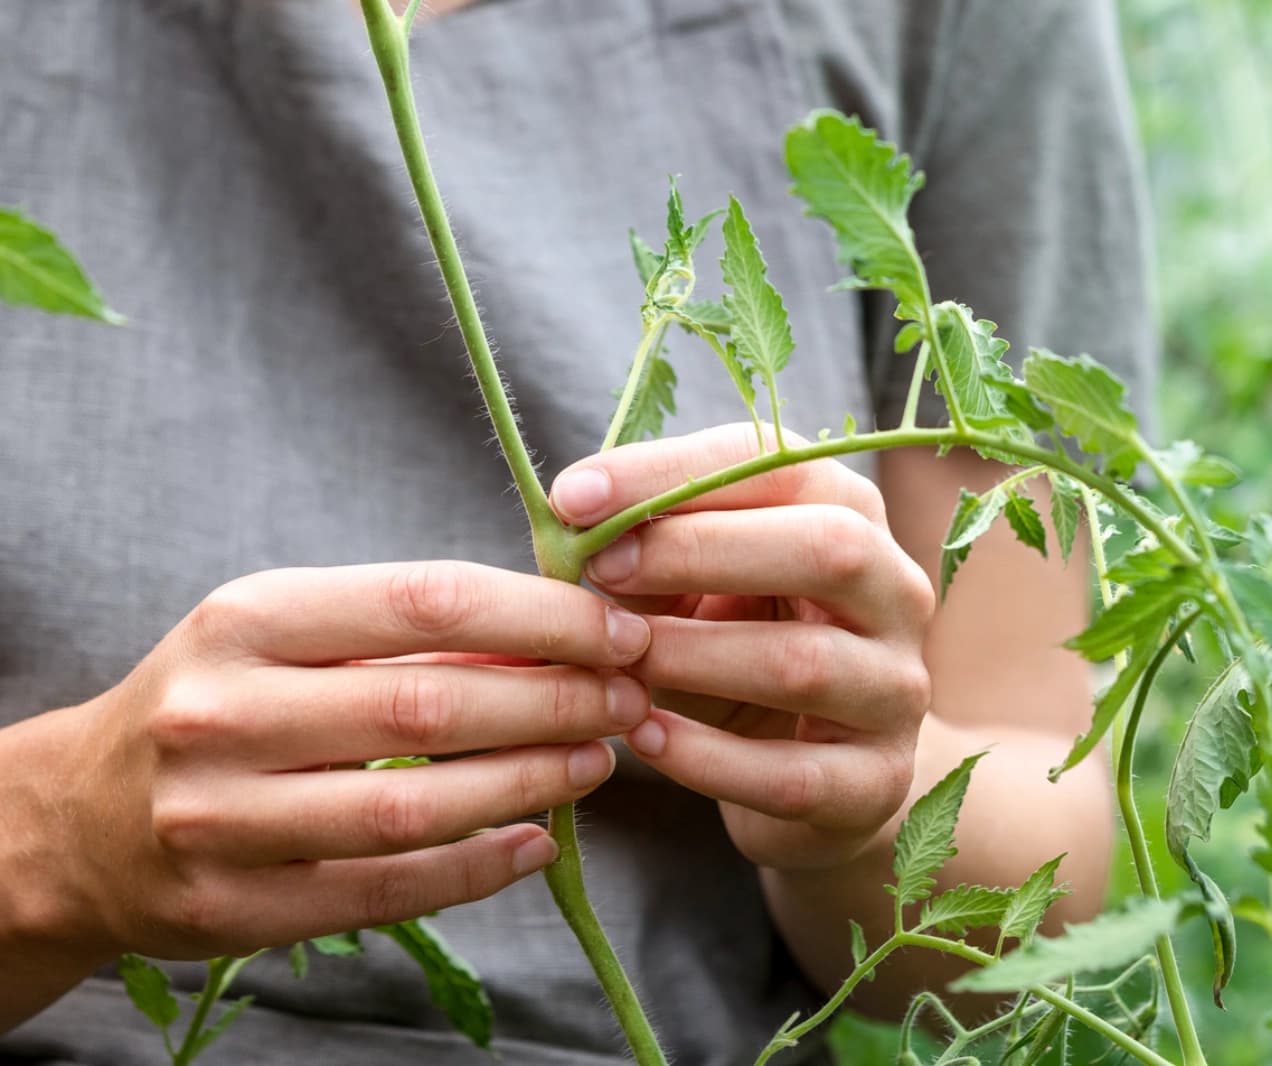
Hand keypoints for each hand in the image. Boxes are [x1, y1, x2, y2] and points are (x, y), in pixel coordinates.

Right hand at [5, 561, 652, 965]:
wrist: (79, 817)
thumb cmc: (216, 701)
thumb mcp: (283, 635)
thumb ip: (404, 632)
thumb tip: (558, 632)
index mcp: (248, 620)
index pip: (427, 602)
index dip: (542, 618)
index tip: (617, 628)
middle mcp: (225, 714)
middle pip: (431, 706)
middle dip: (556, 701)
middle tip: (628, 698)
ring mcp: (223, 820)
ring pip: (415, 804)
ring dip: (532, 782)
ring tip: (599, 762)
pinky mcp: (237, 908)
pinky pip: (388, 890)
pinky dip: (480, 868)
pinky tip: (540, 841)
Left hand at [551, 424, 936, 870]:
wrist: (809, 778)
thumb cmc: (737, 651)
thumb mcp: (701, 586)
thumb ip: (651, 548)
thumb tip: (574, 520)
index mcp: (855, 517)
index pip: (780, 467)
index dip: (674, 474)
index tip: (575, 496)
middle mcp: (896, 594)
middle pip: (827, 549)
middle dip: (700, 551)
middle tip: (600, 569)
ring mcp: (896, 691)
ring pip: (806, 663)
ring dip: (694, 657)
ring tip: (615, 662)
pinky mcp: (876, 782)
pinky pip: (792, 774)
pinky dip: (707, 756)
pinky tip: (643, 737)